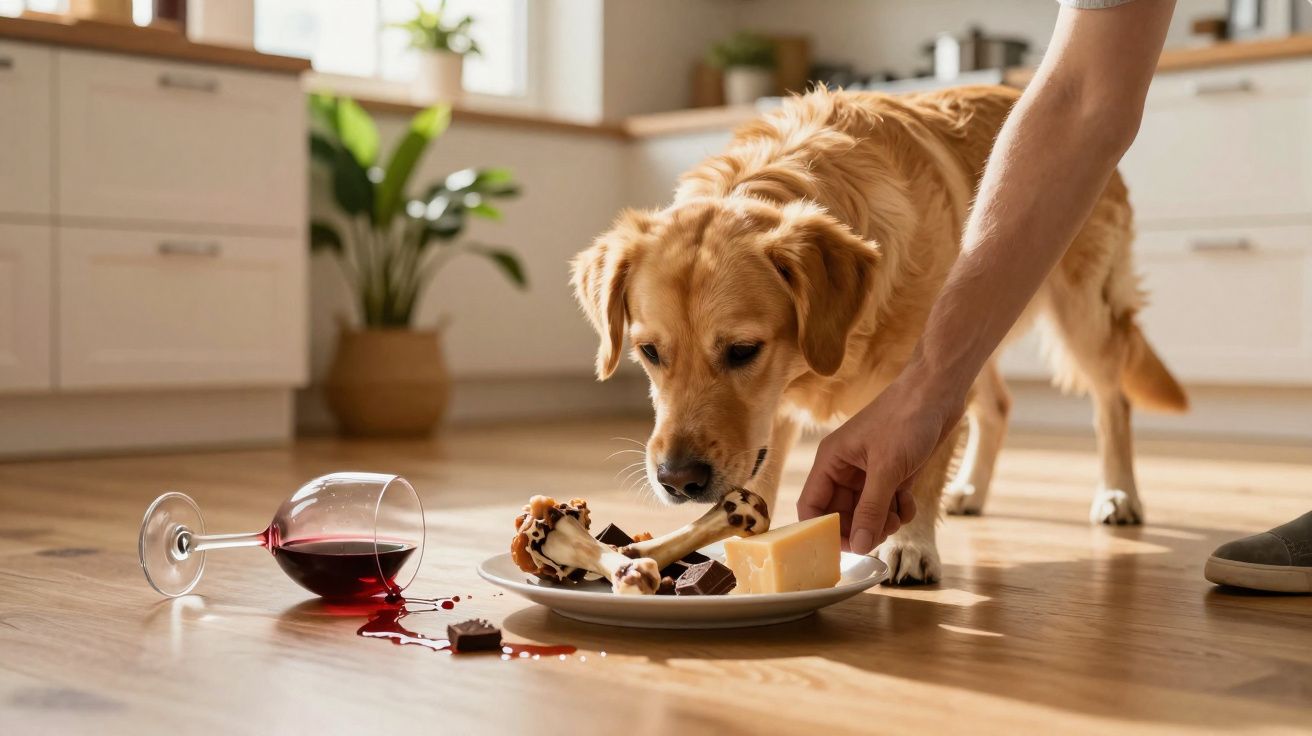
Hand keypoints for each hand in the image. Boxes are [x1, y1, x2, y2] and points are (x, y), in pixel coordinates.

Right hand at [797, 374, 963, 554]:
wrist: (937, 392)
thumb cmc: (906, 419)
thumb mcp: (887, 469)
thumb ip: (871, 510)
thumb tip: (857, 546)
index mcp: (831, 461)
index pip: (811, 505)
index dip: (823, 531)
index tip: (844, 550)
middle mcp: (845, 469)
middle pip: (840, 515)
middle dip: (860, 528)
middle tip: (880, 536)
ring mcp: (868, 473)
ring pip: (866, 513)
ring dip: (883, 521)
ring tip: (898, 515)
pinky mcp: (891, 474)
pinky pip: (887, 505)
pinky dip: (898, 510)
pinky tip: (909, 500)